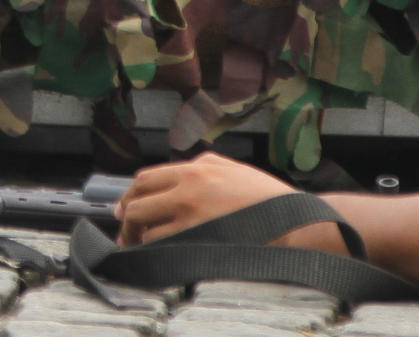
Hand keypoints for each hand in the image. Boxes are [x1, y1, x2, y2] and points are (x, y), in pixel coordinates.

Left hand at [116, 152, 336, 247]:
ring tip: (145, 248)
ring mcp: (191, 214)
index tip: (124, 209)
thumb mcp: (232, 168)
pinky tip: (164, 254)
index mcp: (196, 168)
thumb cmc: (266, 198)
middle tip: (125, 233)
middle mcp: (188, 187)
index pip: (145, 179)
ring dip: (142, 239)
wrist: (294, 221)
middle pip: (137, 203)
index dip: (129, 195)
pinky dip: (158, 250)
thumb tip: (174, 174)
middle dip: (126, 220)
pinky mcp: (198, 237)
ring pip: (146, 227)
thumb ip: (201, 165)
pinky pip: (162, 245)